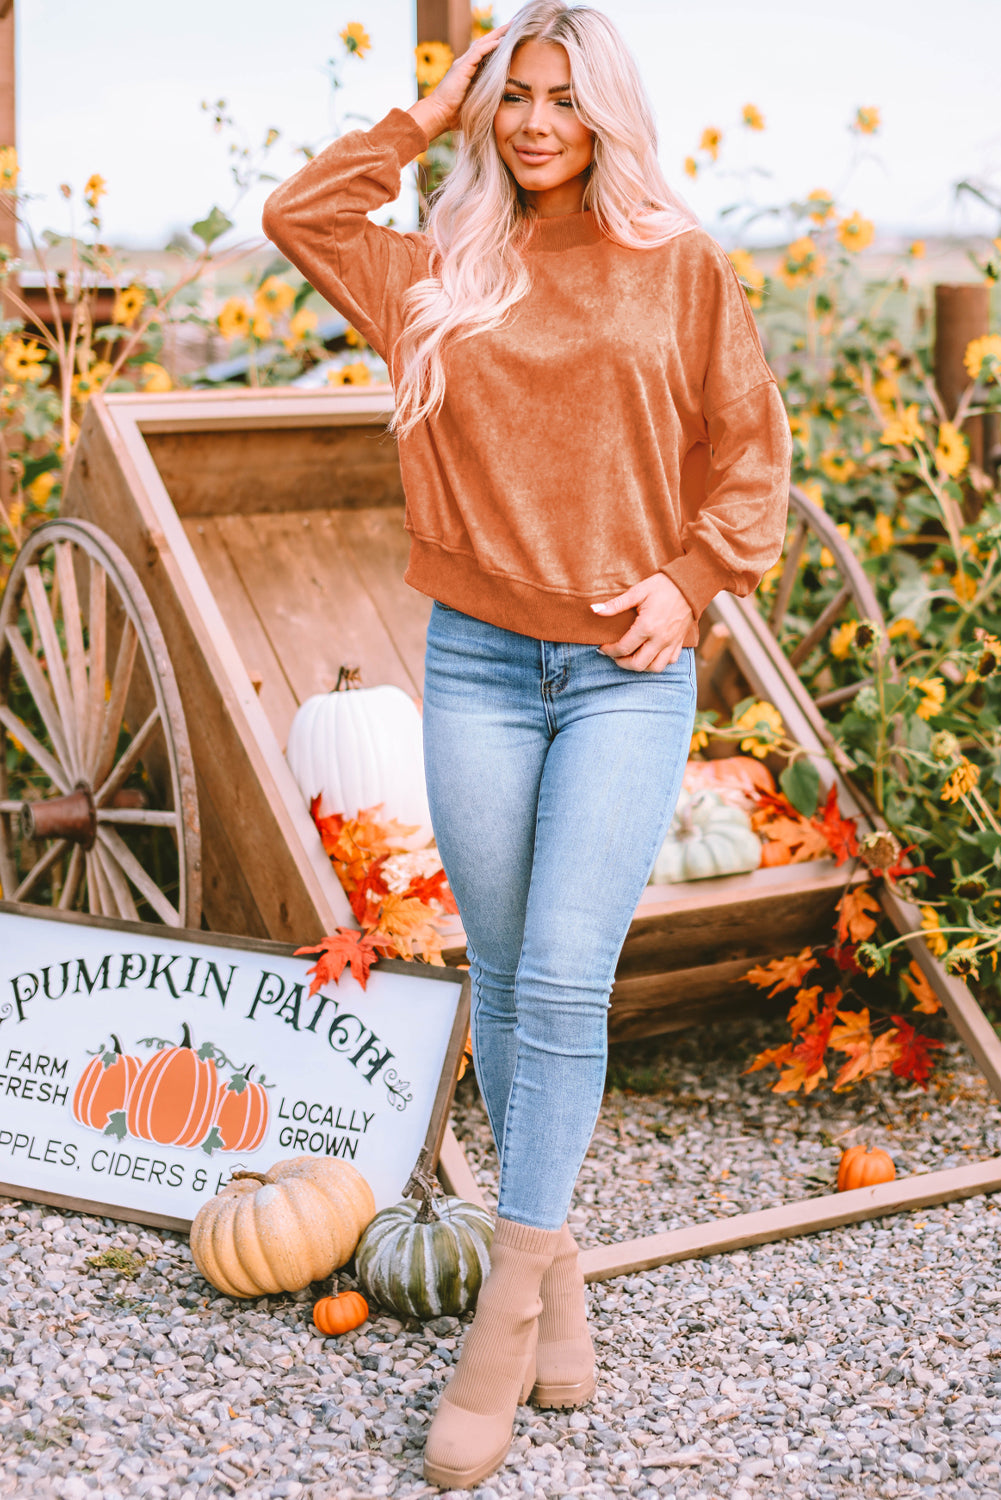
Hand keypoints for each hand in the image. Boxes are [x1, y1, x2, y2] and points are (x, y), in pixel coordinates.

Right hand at [408, 23, 510, 138]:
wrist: (439, 115)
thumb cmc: (455, 115)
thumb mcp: (476, 104)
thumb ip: (485, 98)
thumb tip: (501, 103)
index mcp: (469, 71)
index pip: (485, 53)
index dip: (497, 45)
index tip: (512, 39)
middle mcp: (466, 64)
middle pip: (484, 44)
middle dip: (499, 34)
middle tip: (514, 25)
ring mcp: (463, 64)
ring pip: (482, 44)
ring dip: (497, 35)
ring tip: (511, 27)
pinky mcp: (462, 67)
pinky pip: (478, 52)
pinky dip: (489, 46)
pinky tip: (500, 41)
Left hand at [592, 573, 695, 671]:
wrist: (690, 585)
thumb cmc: (663, 586)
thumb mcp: (637, 591)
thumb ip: (615, 604)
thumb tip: (594, 610)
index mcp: (647, 627)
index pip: (623, 648)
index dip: (609, 650)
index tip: (602, 647)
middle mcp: (660, 639)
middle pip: (637, 664)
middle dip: (622, 663)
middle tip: (614, 655)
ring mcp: (671, 643)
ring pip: (654, 668)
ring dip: (640, 666)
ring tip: (631, 657)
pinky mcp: (679, 642)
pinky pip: (669, 662)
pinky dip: (657, 662)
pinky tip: (649, 654)